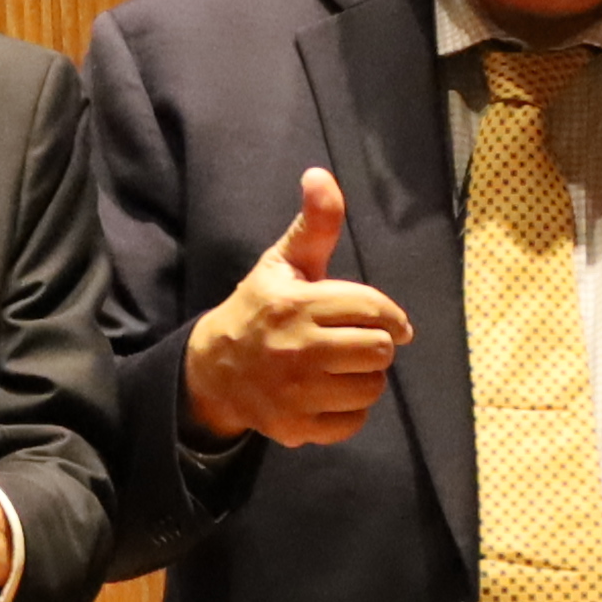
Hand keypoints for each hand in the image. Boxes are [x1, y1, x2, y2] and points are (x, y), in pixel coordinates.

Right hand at [181, 166, 410, 446]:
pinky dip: (349, 411)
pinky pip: (353, 422)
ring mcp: (294, 393)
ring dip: (366, 378)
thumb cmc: (259, 310)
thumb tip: (320, 174)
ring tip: (345, 368)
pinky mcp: (295, 427)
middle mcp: (296, 350)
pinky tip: (330, 395)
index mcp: (297, 306)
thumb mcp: (283, 264)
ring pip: (371, 388)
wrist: (210, 370)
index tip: (388, 321)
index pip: (374, 310)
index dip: (391, 316)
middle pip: (379, 351)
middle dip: (377, 346)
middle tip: (360, 344)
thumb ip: (314, 225)